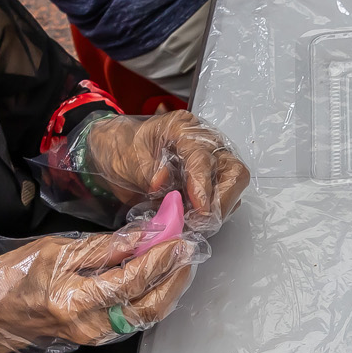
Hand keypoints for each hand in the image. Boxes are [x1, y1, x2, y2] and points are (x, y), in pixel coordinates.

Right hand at [0, 228, 195, 352]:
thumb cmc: (14, 278)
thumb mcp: (53, 251)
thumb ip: (101, 249)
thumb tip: (142, 238)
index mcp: (74, 300)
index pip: (129, 281)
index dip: (157, 260)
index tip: (176, 239)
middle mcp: (91, 324)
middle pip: (148, 305)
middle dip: (173, 277)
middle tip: (188, 250)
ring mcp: (97, 335)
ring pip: (146, 315)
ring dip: (168, 288)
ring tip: (180, 261)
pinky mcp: (100, 336)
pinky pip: (135, 318)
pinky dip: (153, 297)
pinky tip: (160, 277)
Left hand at [80, 111, 249, 229]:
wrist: (118, 155)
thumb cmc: (123, 150)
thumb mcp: (125, 158)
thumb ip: (145, 170)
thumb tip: (162, 182)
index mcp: (183, 129)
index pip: (204, 158)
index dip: (203, 187)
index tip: (200, 211)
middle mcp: (205, 143)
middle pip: (233, 172)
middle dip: (221, 202)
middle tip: (201, 223)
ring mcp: (212, 162)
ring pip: (233, 187)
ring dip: (217, 210)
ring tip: (192, 223)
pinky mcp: (212, 181)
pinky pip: (224, 200)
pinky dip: (211, 214)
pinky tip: (192, 220)